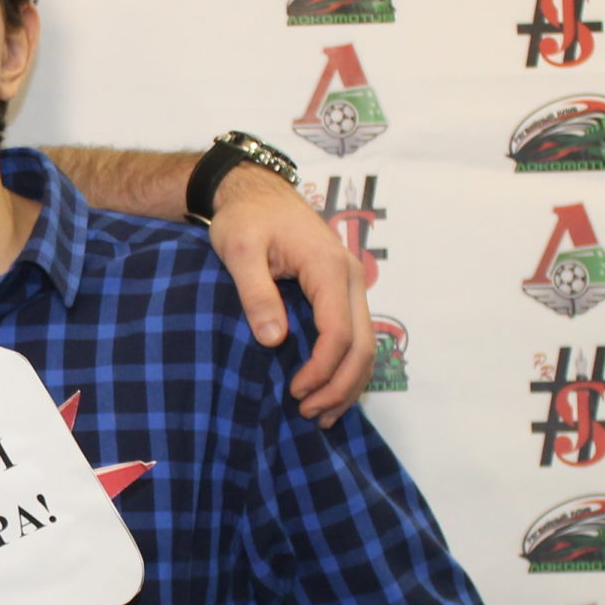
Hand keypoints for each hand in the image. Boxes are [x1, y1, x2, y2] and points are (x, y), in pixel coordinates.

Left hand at [204, 166, 372, 425]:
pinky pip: (354, 335)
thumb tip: (274, 340)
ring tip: (320, 414)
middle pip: (361, 345)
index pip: (338, 332)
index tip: (294, 392)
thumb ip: (256, 293)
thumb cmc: (245, 217)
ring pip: (365, 344)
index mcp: (328, 267)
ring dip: (347, 382)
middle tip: (308, 413)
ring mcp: (351, 284)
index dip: (321, 369)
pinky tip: (327, 390)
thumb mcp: (239, 250)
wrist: (254, 190)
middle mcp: (350, 277)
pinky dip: (345, 367)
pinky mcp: (341, 291)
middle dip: (339, 385)